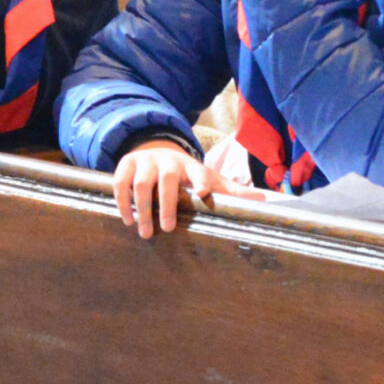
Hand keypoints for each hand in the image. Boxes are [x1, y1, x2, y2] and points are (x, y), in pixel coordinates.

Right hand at [112, 138, 236, 237]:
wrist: (156, 151)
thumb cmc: (186, 174)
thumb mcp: (209, 179)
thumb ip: (232, 191)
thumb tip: (263, 200)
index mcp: (190, 166)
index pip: (198, 170)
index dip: (200, 179)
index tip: (202, 192)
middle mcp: (168, 161)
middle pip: (166, 179)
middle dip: (167, 204)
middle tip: (168, 229)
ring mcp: (145, 161)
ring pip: (141, 183)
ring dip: (142, 208)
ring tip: (144, 231)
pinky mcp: (126, 164)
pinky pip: (120, 182)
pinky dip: (122, 201)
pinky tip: (127, 219)